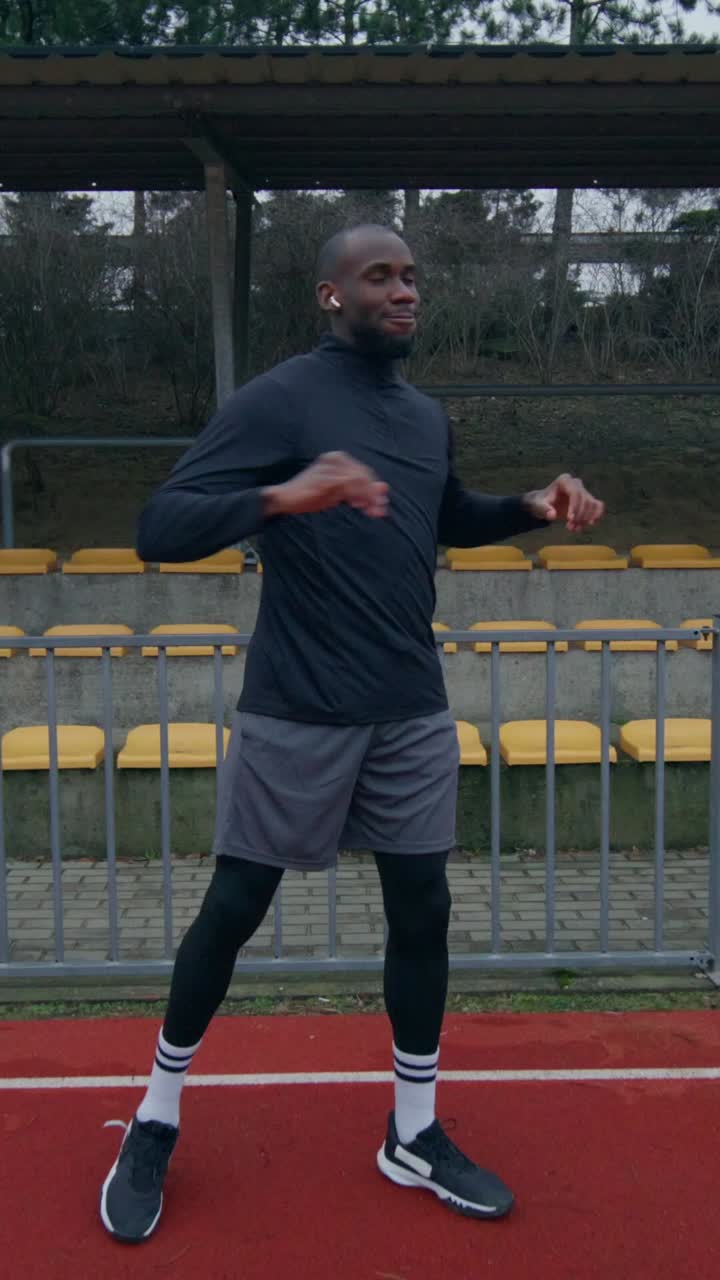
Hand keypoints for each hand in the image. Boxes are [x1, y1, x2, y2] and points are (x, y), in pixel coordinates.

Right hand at [262, 451, 388, 518]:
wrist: (286, 498)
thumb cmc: (310, 495)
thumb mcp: (339, 494)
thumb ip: (360, 491)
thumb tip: (384, 488)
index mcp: (338, 460)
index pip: (365, 473)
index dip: (374, 490)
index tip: (381, 506)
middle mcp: (335, 459)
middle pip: (364, 475)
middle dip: (374, 495)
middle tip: (379, 511)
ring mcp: (329, 467)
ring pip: (358, 479)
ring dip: (368, 497)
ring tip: (370, 511)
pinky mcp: (325, 477)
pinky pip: (348, 484)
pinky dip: (356, 495)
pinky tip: (356, 506)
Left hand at [523, 474, 603, 532]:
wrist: (544, 504)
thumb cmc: (541, 503)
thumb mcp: (538, 506)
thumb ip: (544, 509)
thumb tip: (552, 515)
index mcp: (564, 481)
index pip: (575, 492)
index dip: (575, 506)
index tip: (570, 519)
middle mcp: (576, 483)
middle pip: (585, 499)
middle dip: (579, 516)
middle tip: (570, 528)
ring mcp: (584, 491)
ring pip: (592, 504)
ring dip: (586, 519)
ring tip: (574, 529)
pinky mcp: (588, 499)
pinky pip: (598, 506)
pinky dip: (596, 516)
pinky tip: (590, 524)